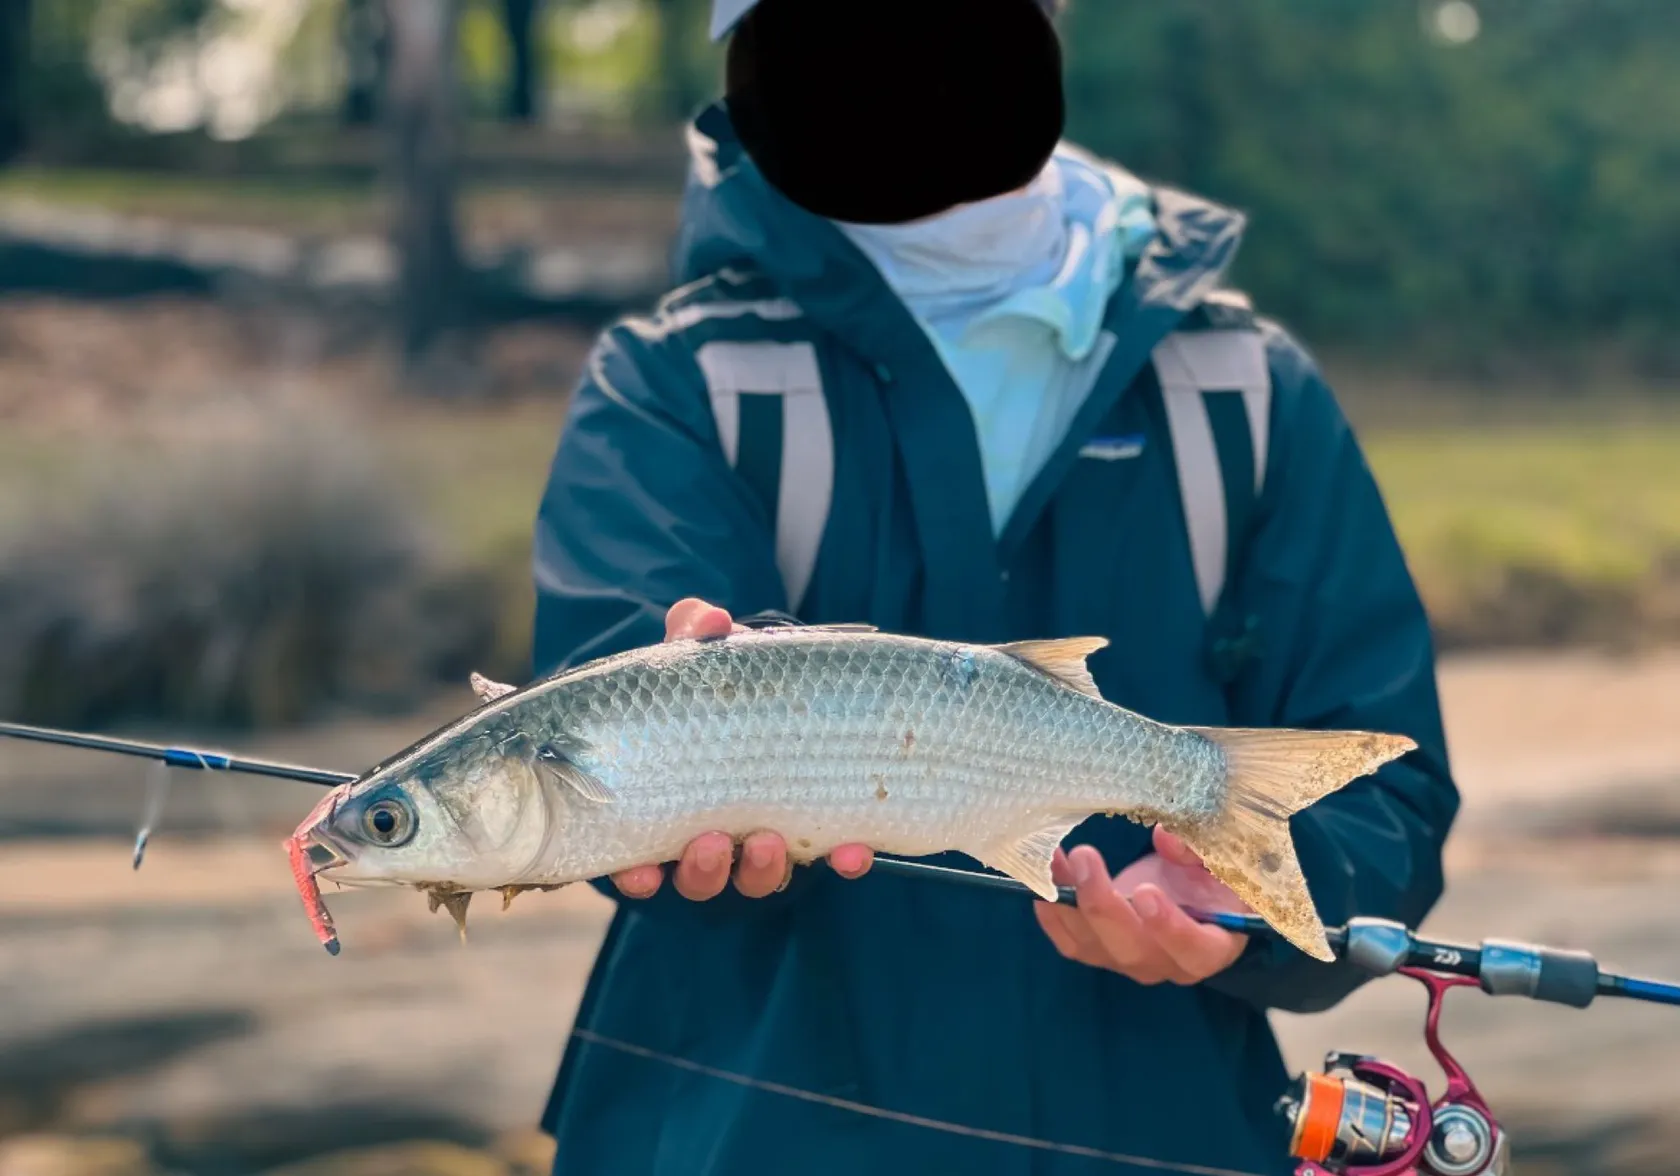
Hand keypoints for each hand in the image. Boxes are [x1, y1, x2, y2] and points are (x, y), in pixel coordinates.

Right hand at [610, 597, 874, 900]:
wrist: (780, 685)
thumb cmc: (720, 683)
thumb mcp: (699, 659)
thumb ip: (694, 637)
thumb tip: (709, 620)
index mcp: (667, 805)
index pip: (639, 858)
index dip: (634, 873)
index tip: (638, 872)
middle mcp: (710, 837)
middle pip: (699, 878)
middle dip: (703, 870)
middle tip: (711, 843)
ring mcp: (762, 841)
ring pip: (756, 876)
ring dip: (760, 869)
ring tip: (770, 842)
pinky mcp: (816, 834)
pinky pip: (827, 857)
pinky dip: (842, 859)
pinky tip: (855, 850)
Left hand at [1033, 826, 1248, 983]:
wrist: (1193, 898)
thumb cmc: (1212, 881)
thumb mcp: (1220, 864)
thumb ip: (1199, 852)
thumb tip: (1167, 836)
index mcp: (1211, 946)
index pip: (1194, 950)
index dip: (1170, 928)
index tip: (1147, 892)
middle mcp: (1167, 964)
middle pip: (1131, 949)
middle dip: (1102, 904)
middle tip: (1086, 857)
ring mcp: (1128, 961)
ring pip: (1092, 945)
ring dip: (1067, 901)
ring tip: (1054, 856)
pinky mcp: (1100, 952)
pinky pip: (1070, 942)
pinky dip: (1052, 913)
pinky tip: (1045, 878)